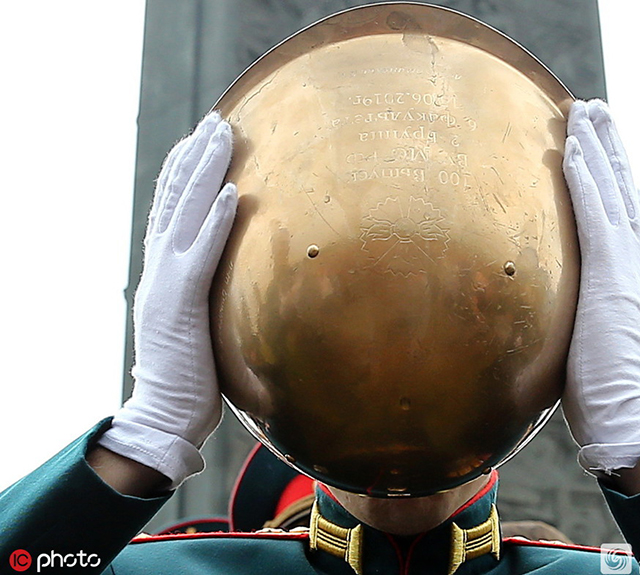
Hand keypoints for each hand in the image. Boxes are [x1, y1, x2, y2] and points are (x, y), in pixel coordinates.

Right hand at [98, 112, 236, 487]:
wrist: (164, 414)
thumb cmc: (189, 376)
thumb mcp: (195, 325)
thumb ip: (203, 297)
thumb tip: (227, 284)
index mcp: (163, 274)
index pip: (170, 213)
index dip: (183, 175)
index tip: (199, 143)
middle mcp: (159, 270)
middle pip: (175, 201)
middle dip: (195, 158)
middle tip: (214, 123)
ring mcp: (166, 284)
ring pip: (183, 216)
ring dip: (204, 173)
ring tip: (220, 135)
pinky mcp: (181, 304)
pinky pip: (201, 256)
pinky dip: (214, 224)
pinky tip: (229, 194)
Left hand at [562, 100, 639, 473]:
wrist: (618, 400)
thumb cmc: (598, 373)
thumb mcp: (590, 322)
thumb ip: (584, 298)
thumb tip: (561, 294)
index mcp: (635, 263)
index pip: (626, 204)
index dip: (613, 170)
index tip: (598, 142)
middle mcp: (638, 252)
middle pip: (622, 184)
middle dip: (607, 144)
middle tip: (594, 109)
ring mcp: (626, 258)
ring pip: (609, 187)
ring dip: (595, 145)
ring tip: (584, 110)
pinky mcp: (608, 267)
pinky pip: (593, 211)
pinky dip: (583, 178)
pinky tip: (572, 150)